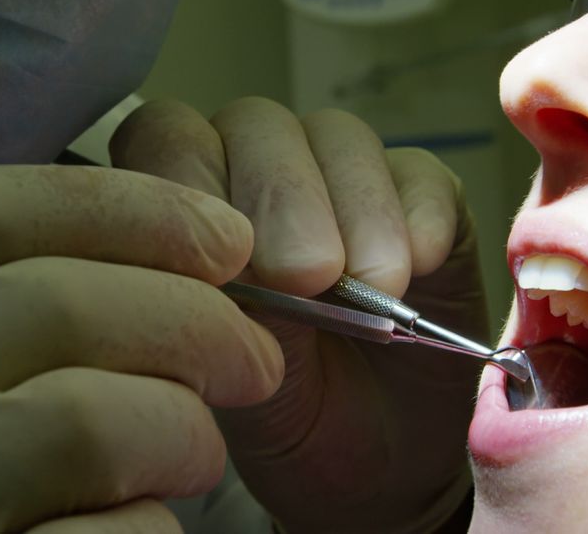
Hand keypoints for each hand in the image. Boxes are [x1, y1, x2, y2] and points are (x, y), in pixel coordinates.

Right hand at [0, 165, 282, 531]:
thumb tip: (170, 273)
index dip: (138, 210)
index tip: (227, 237)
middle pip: (68, 305)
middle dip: (201, 327)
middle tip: (254, 362)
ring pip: (98, 423)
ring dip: (182, 438)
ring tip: (194, 460)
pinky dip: (146, 531)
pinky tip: (127, 530)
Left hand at [111, 97, 488, 532]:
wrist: (372, 464)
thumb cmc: (281, 416)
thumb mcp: (223, 370)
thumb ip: (208, 297)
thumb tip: (223, 253)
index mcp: (188, 208)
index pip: (165, 136)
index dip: (185, 179)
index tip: (220, 266)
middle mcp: (260, 175)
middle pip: (256, 124)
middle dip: (282, 197)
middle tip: (307, 278)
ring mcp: (345, 180)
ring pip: (338, 135)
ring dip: (358, 208)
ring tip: (374, 287)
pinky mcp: (422, 200)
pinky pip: (422, 174)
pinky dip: (419, 215)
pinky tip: (419, 267)